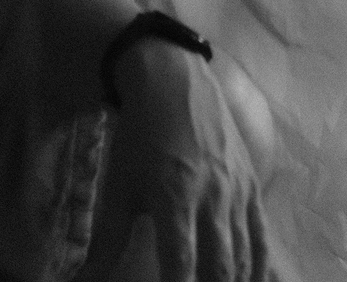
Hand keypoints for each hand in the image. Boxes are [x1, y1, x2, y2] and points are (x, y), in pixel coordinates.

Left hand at [83, 41, 275, 281]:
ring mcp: (238, 190)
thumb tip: (83, 279)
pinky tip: (254, 278)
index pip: (181, 263)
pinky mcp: (252, 182)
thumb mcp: (120, 187)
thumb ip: (107, 241)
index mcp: (175, 198)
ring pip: (246, 252)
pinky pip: (262, 231)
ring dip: (237, 280)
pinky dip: (259, 261)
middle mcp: (213, 197)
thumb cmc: (140, 137)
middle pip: (221, 264)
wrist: (176, 84)